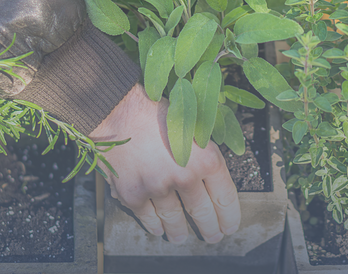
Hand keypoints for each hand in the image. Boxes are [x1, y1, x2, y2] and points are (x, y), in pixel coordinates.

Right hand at [89, 83, 240, 243]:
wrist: (117, 109)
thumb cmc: (157, 113)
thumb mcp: (193, 129)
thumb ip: (204, 157)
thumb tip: (213, 183)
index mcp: (205, 159)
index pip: (225, 197)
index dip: (229, 216)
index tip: (229, 226)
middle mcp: (185, 177)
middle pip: (202, 213)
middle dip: (210, 229)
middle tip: (212, 236)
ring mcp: (158, 188)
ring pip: (174, 221)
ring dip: (179, 232)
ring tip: (180, 237)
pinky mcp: (133, 194)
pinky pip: (148, 218)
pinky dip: (154, 226)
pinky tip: (158, 229)